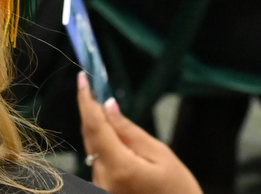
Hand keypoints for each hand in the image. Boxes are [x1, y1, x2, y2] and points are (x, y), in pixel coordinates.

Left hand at [77, 74, 202, 193]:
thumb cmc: (178, 190)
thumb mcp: (160, 154)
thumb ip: (130, 131)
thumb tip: (108, 106)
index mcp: (119, 168)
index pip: (94, 127)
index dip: (86, 100)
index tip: (82, 79)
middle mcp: (103, 180)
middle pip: (90, 138)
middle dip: (91, 112)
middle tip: (95, 90)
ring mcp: (100, 188)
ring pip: (92, 149)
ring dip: (97, 130)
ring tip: (109, 115)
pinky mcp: (102, 192)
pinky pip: (97, 162)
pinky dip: (102, 147)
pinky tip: (114, 139)